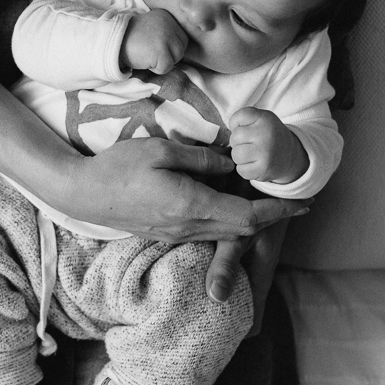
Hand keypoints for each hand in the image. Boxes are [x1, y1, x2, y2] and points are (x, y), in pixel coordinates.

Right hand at [54, 138, 307, 243]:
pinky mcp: (168, 234)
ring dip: (252, 221)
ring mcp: (178, 234)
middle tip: (294, 203)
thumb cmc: (117, 167)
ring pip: (227, 233)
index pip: (248, 213)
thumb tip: (231, 162)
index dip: (278, 209)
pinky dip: (230, 222)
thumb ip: (201, 158)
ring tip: (268, 202)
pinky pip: (210, 232)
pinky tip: (231, 206)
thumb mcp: (160, 150)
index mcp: (191, 204)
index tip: (302, 203)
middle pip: (243, 229)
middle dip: (272, 217)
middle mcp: (189, 226)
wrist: (82, 194)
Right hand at [121, 9, 187, 73]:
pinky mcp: (160, 50)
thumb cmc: (129, 38)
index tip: (154, 47)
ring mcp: (165, 36)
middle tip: (150, 53)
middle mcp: (168, 24)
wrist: (111, 42)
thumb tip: (179, 51)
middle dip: (169, 55)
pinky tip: (144, 60)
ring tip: (147, 56)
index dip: (170, 48)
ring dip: (163, 62)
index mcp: (166, 16)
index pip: (182, 38)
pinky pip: (167, 67)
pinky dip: (156, 69)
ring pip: (177, 58)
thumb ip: (165, 33)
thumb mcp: (150, 28)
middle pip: (181, 47)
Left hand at [229, 107, 308, 184]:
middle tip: (250, 144)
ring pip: (236, 155)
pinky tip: (255, 164)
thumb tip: (226, 133)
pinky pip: (241, 170)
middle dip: (238, 142)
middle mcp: (266, 134)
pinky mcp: (263, 169)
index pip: (238, 117)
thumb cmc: (269, 135)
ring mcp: (265, 153)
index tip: (246, 128)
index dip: (236, 124)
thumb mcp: (262, 119)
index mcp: (265, 118)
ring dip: (240, 157)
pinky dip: (245, 169)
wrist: (291, 155)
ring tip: (252, 155)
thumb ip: (243, 118)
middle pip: (234, 138)